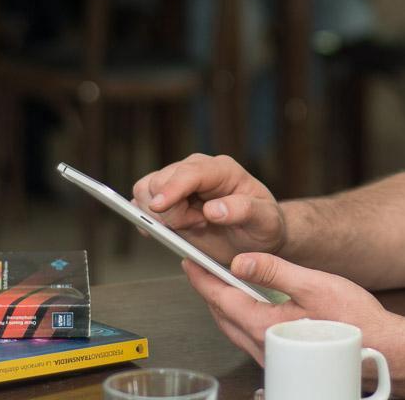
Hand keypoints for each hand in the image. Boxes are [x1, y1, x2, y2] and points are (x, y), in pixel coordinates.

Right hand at [133, 153, 285, 263]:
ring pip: (144, 192)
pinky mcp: (166, 199)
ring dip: (161, 216)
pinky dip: (149, 221)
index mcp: (221, 169)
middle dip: (171, 211)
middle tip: (199, 224)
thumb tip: (213, 209)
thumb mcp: (265, 220)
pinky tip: (174, 230)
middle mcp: (196, 170)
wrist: (255, 234)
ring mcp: (178, 183)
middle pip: (159, 182)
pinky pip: (140, 205)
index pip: (189, 172)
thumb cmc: (263, 224)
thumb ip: (244, 211)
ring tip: (192, 225)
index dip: (172, 188)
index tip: (159, 206)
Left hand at [183, 252, 402, 366]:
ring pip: (235, 328)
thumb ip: (274, 271)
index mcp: (266, 326)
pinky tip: (248, 306)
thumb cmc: (355, 320)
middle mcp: (264, 346)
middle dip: (208, 291)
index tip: (189, 262)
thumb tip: (240, 261)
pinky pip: (249, 336)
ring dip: (223, 305)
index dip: (202, 279)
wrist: (383, 351)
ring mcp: (274, 355)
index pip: (222, 299)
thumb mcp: (314, 285)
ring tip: (218, 284)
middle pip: (223, 316)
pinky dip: (240, 317)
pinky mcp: (284, 357)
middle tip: (197, 269)